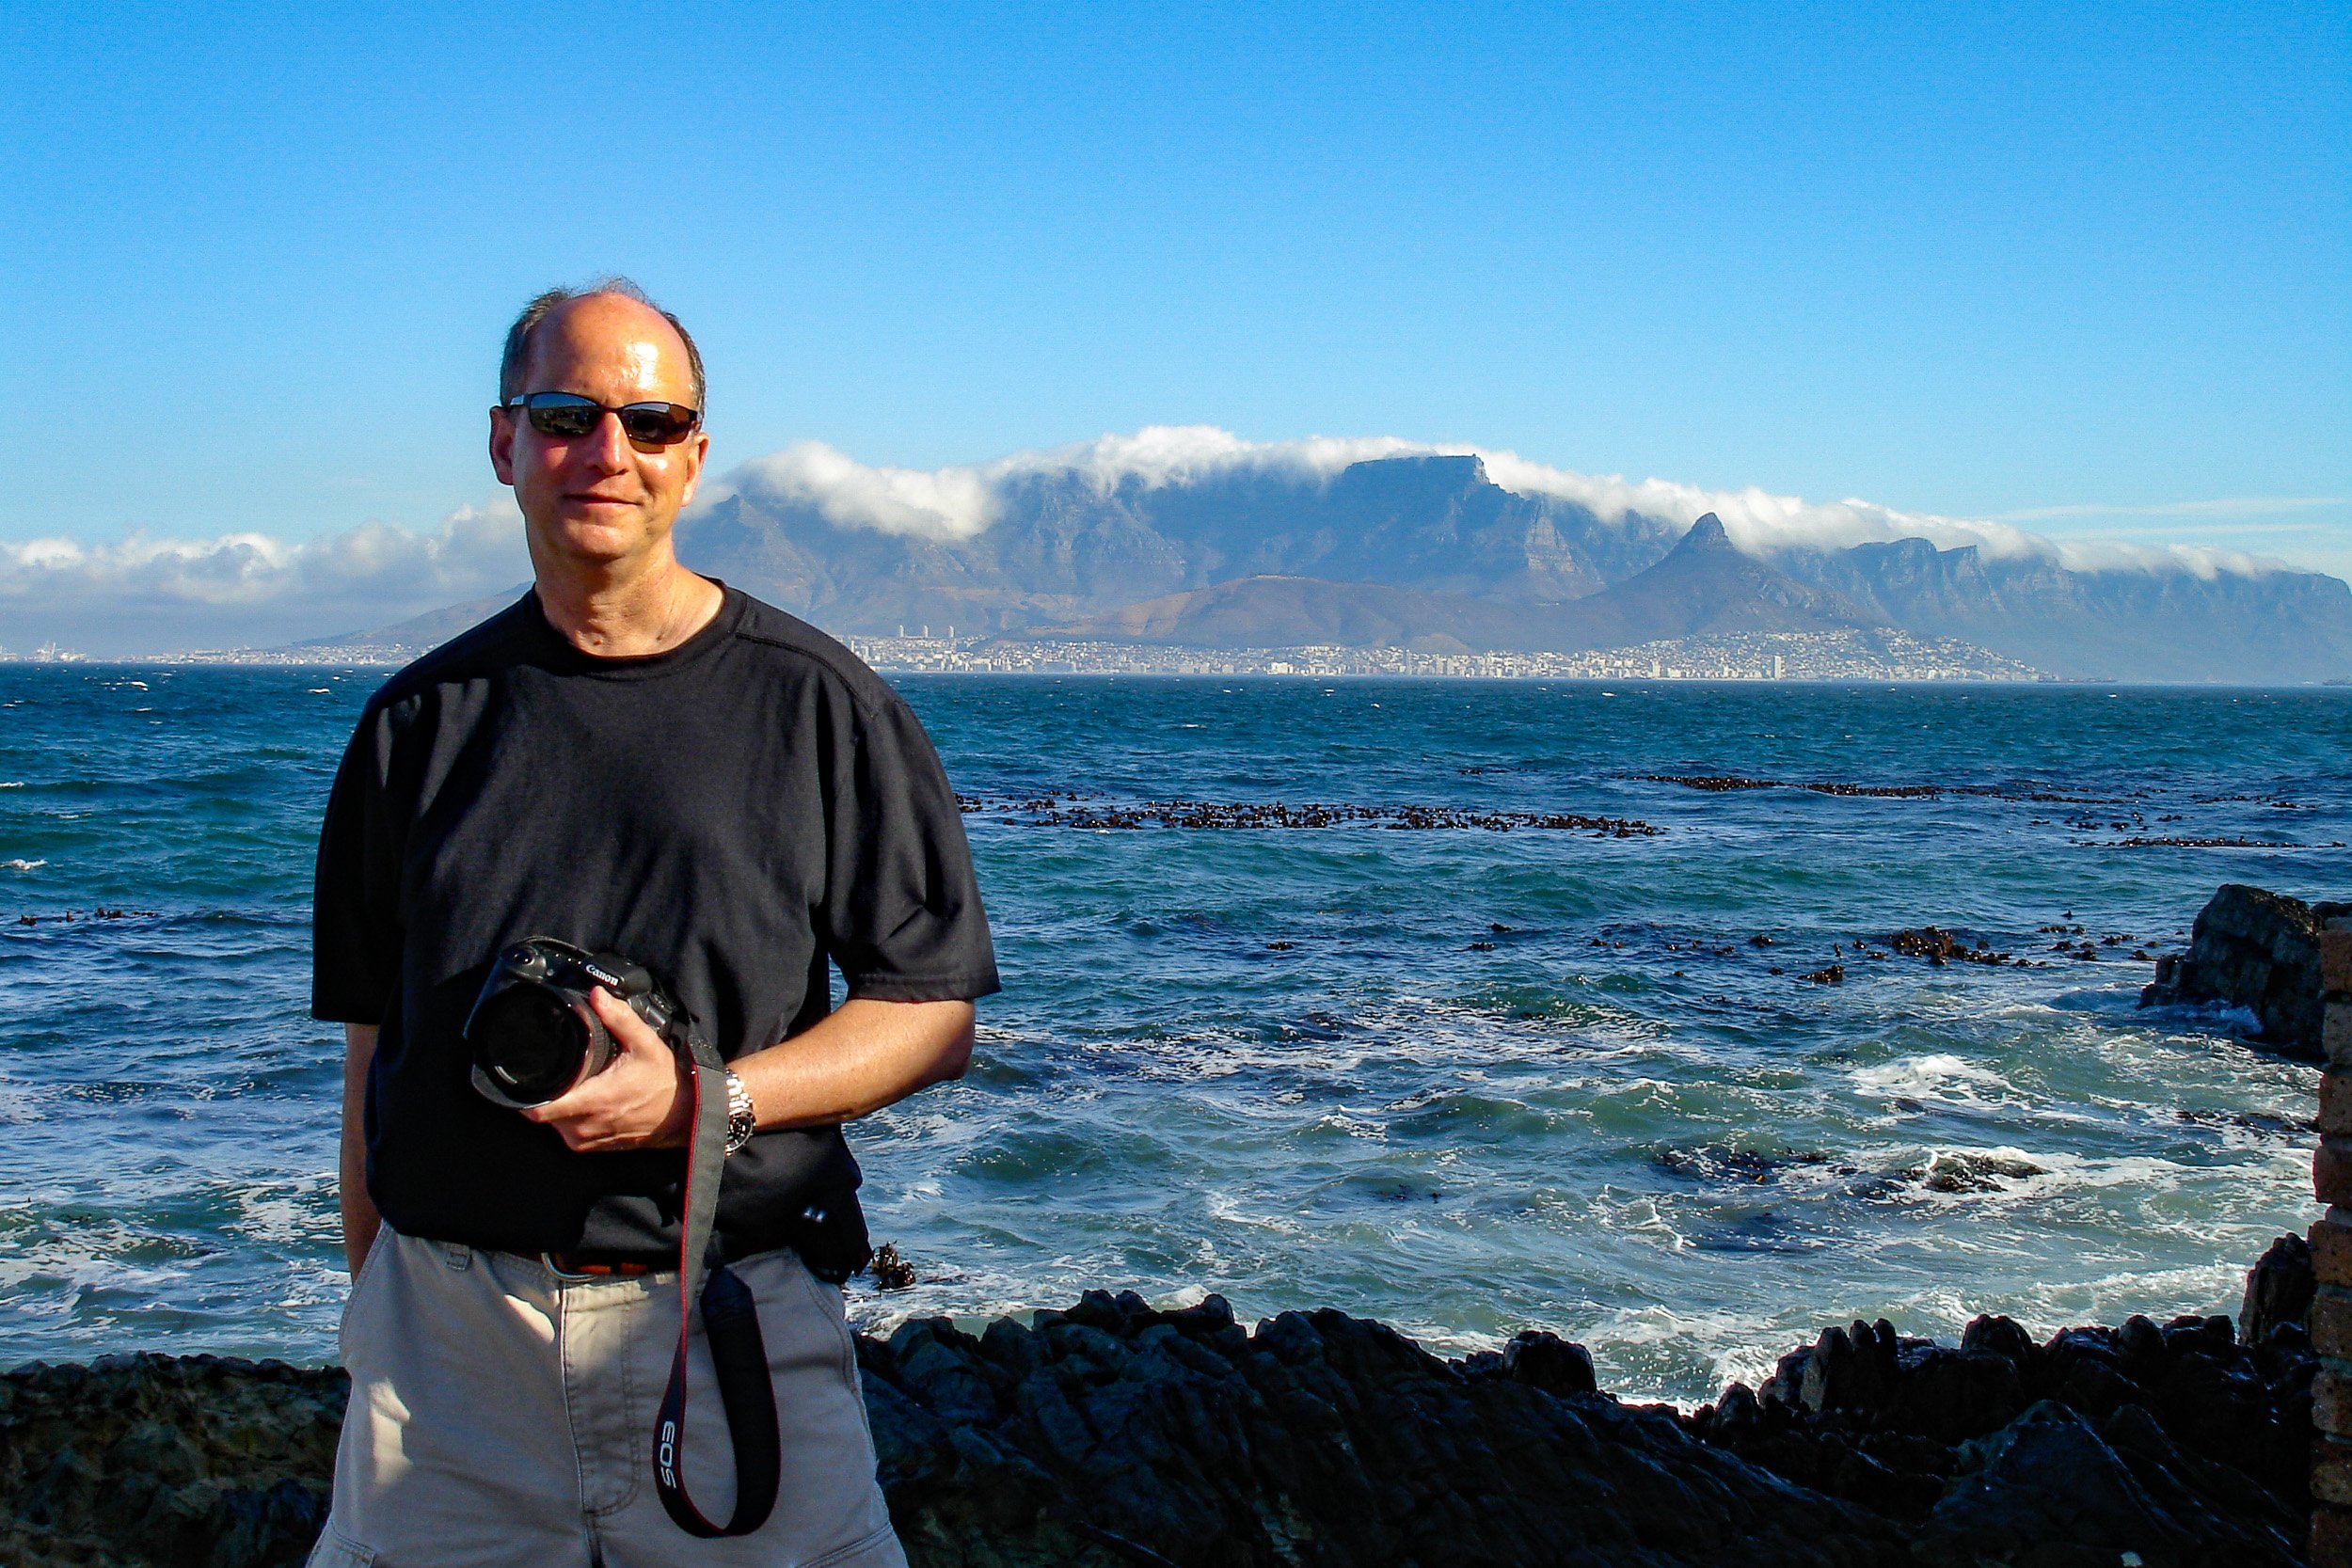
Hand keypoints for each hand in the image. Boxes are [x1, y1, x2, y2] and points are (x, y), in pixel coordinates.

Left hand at [519, 987, 694, 1151]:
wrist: (682, 1115)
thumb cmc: (663, 1082)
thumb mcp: (645, 1044)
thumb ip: (619, 1018)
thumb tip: (597, 995)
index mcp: (594, 1101)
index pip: (539, 1109)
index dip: (524, 1094)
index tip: (524, 1075)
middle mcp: (585, 1125)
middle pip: (542, 1111)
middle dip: (545, 1091)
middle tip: (561, 1070)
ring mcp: (587, 1139)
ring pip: (553, 1121)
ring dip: (558, 1103)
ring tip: (575, 1084)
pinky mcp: (591, 1146)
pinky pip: (566, 1131)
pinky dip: (569, 1116)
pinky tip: (585, 1099)